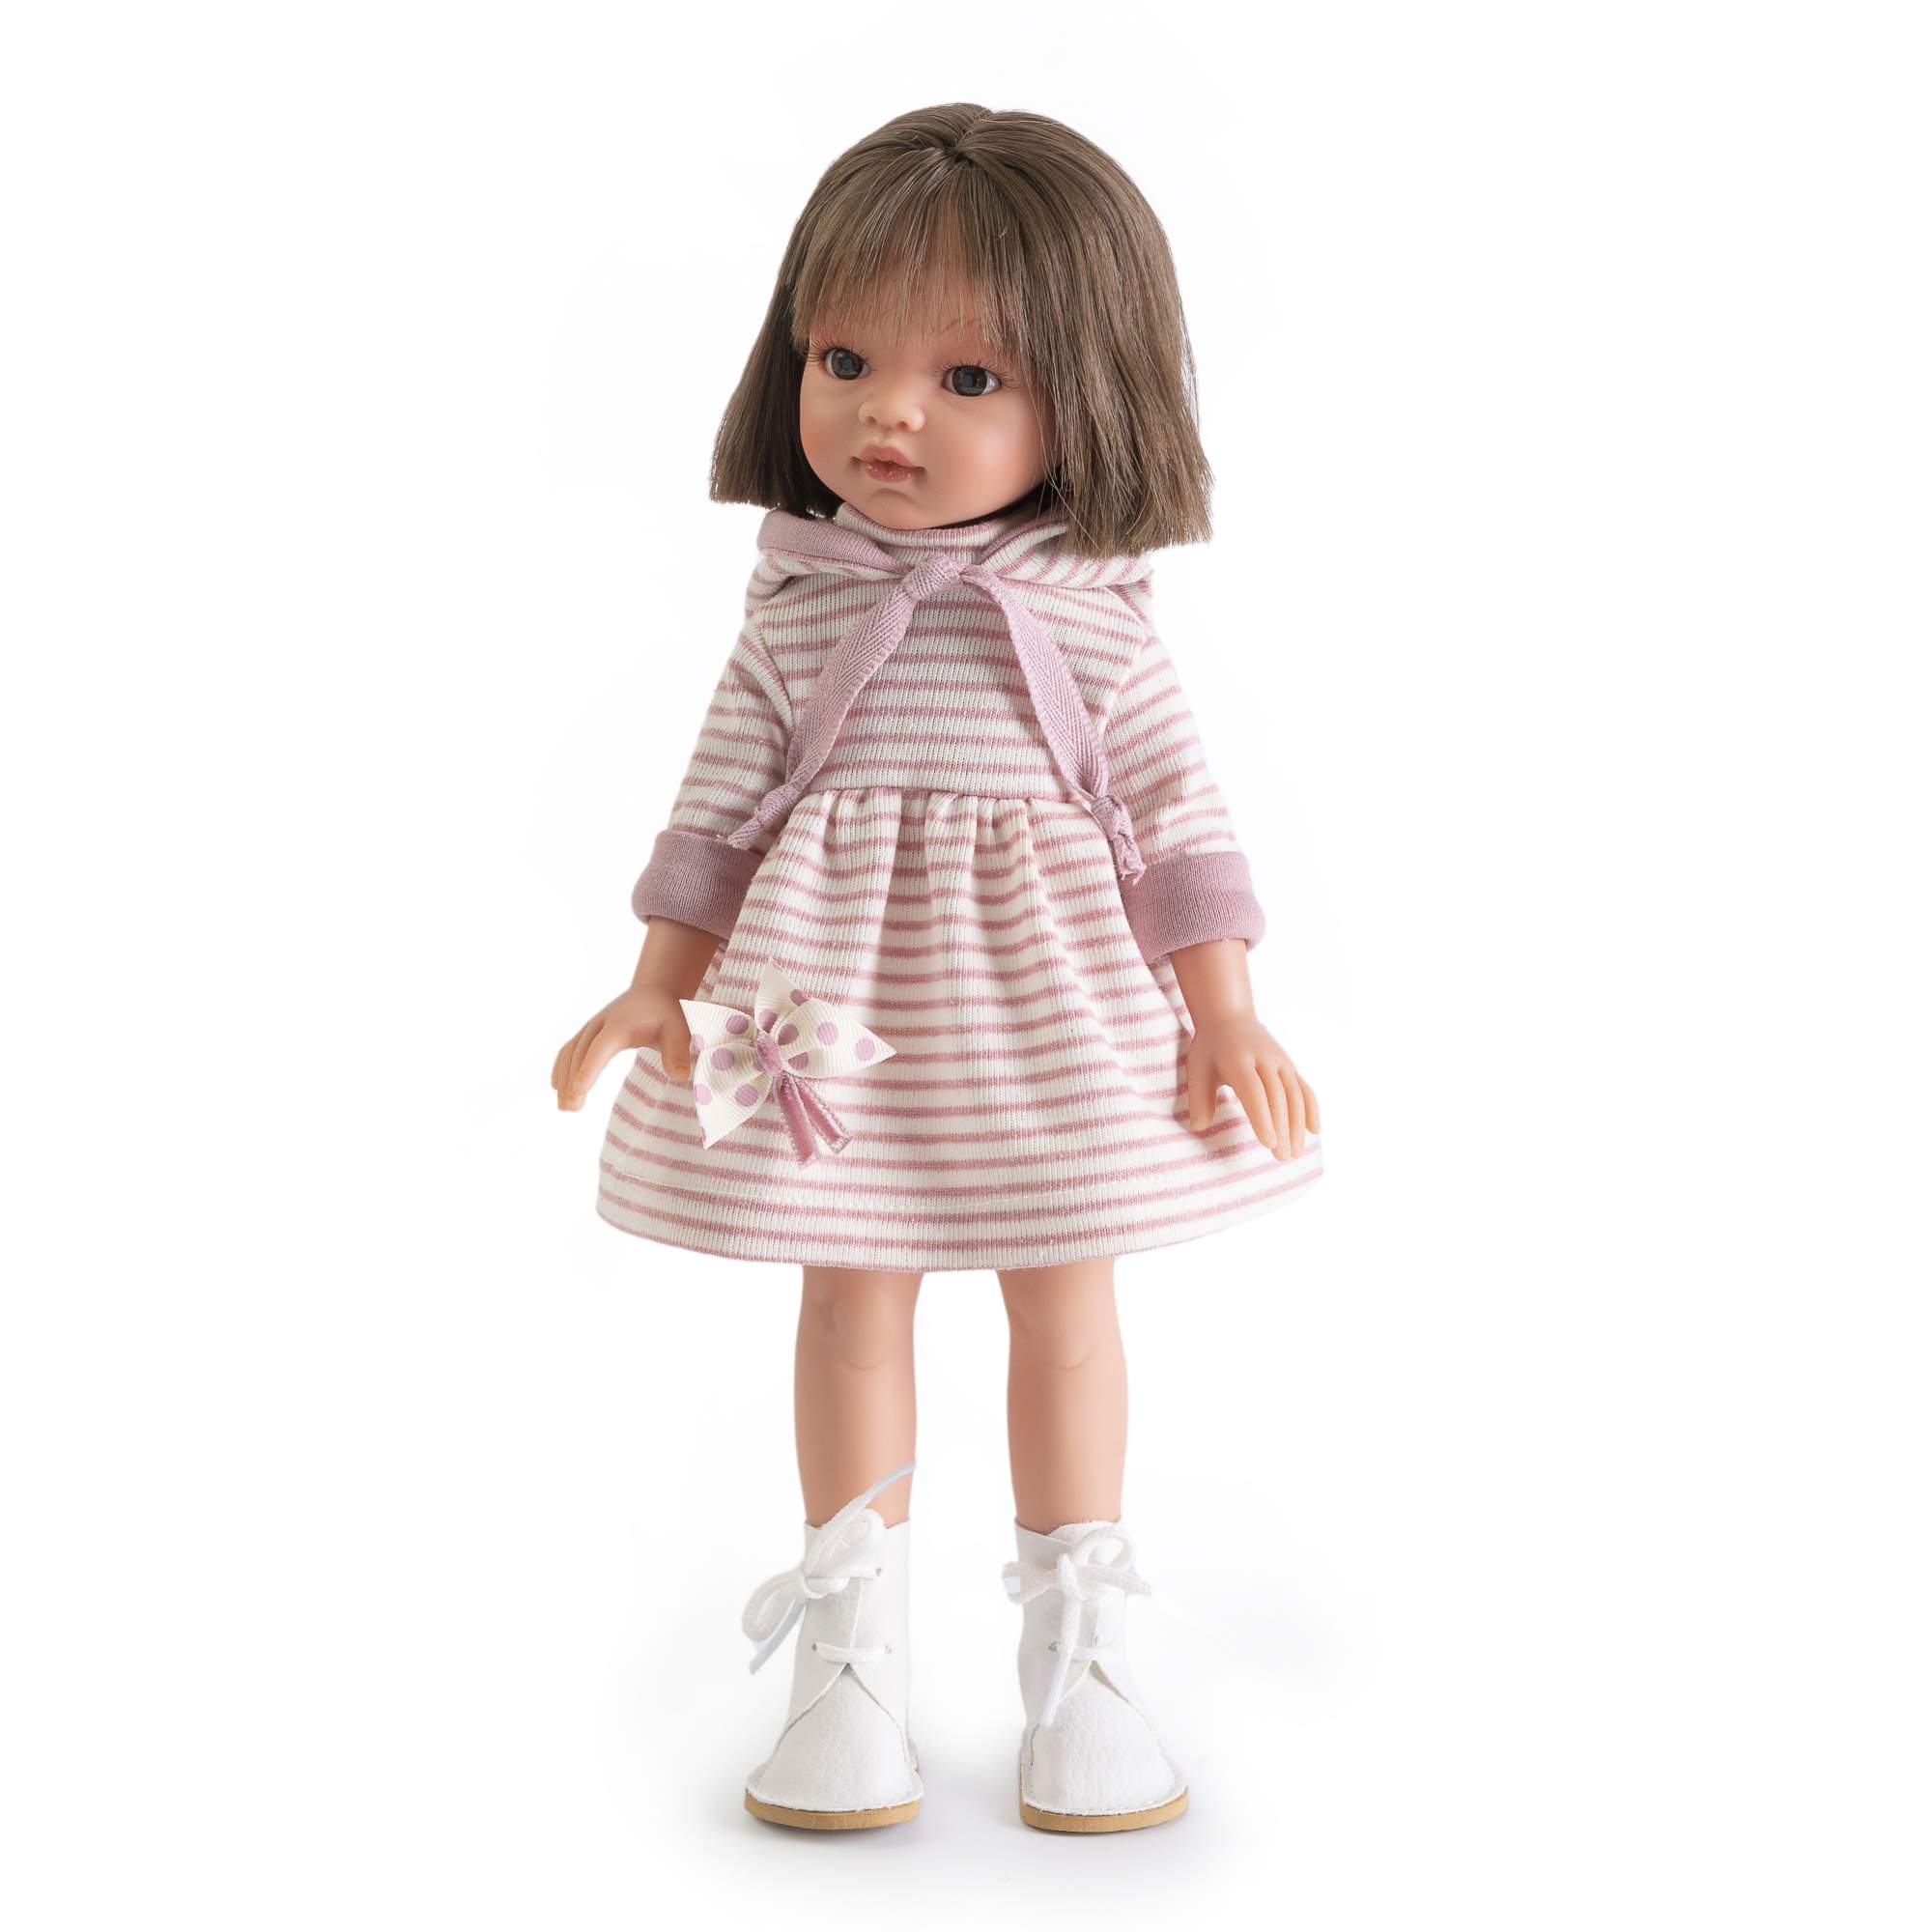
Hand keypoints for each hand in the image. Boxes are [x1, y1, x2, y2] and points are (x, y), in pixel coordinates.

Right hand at [551, 983, 691, 1111]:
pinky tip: (556, 1087)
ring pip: (570, 1052)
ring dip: (563, 1079)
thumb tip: (680, 1076)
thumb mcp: (679, 1030)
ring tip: (564, 1107)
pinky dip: (560, 1068)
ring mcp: (591, 1027)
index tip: (579, 1091)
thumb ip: (678, 1052)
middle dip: (572, 1081)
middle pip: (580, 1053)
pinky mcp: (588, 1033)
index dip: (588, 1068)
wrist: (653, 992)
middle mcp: (600, 1024)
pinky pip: (568, 1050)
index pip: (600, 1048)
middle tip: (570, 1108)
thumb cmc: (666, 1014)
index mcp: (621, 1023)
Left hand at [1184, 1011, 1320, 1160]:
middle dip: (1282, 1129)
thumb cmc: (1210, 1048)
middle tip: (1282, 1157)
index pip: (1255, 1092)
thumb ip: (1199, 1098)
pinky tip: (1314, 1130)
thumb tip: (1199, 1127)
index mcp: (1239, 1060)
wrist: (1230, 1016)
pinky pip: (1304, 1089)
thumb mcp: (1197, 1069)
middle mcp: (1265, 1059)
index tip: (1268, 1143)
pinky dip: (1311, 1109)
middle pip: (1278, 1097)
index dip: (1263, 1118)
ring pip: (1295, 1095)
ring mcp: (1281, 1062)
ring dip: (1298, 1125)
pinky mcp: (1290, 1066)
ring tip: (1295, 1152)